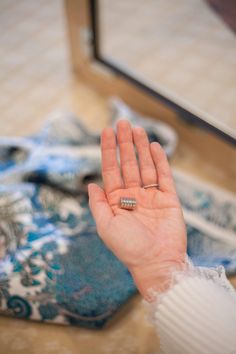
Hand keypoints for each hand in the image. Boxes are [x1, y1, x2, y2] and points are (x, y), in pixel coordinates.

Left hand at [88, 120, 186, 299]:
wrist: (156, 262)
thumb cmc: (128, 247)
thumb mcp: (105, 226)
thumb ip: (97, 204)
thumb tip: (91, 183)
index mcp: (116, 201)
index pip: (111, 170)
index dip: (109, 150)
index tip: (106, 131)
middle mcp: (133, 196)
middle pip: (128, 163)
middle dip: (125, 144)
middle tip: (123, 123)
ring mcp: (151, 196)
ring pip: (145, 166)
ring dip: (141, 147)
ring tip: (137, 129)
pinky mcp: (168, 199)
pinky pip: (163, 176)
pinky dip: (159, 161)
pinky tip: (153, 146)